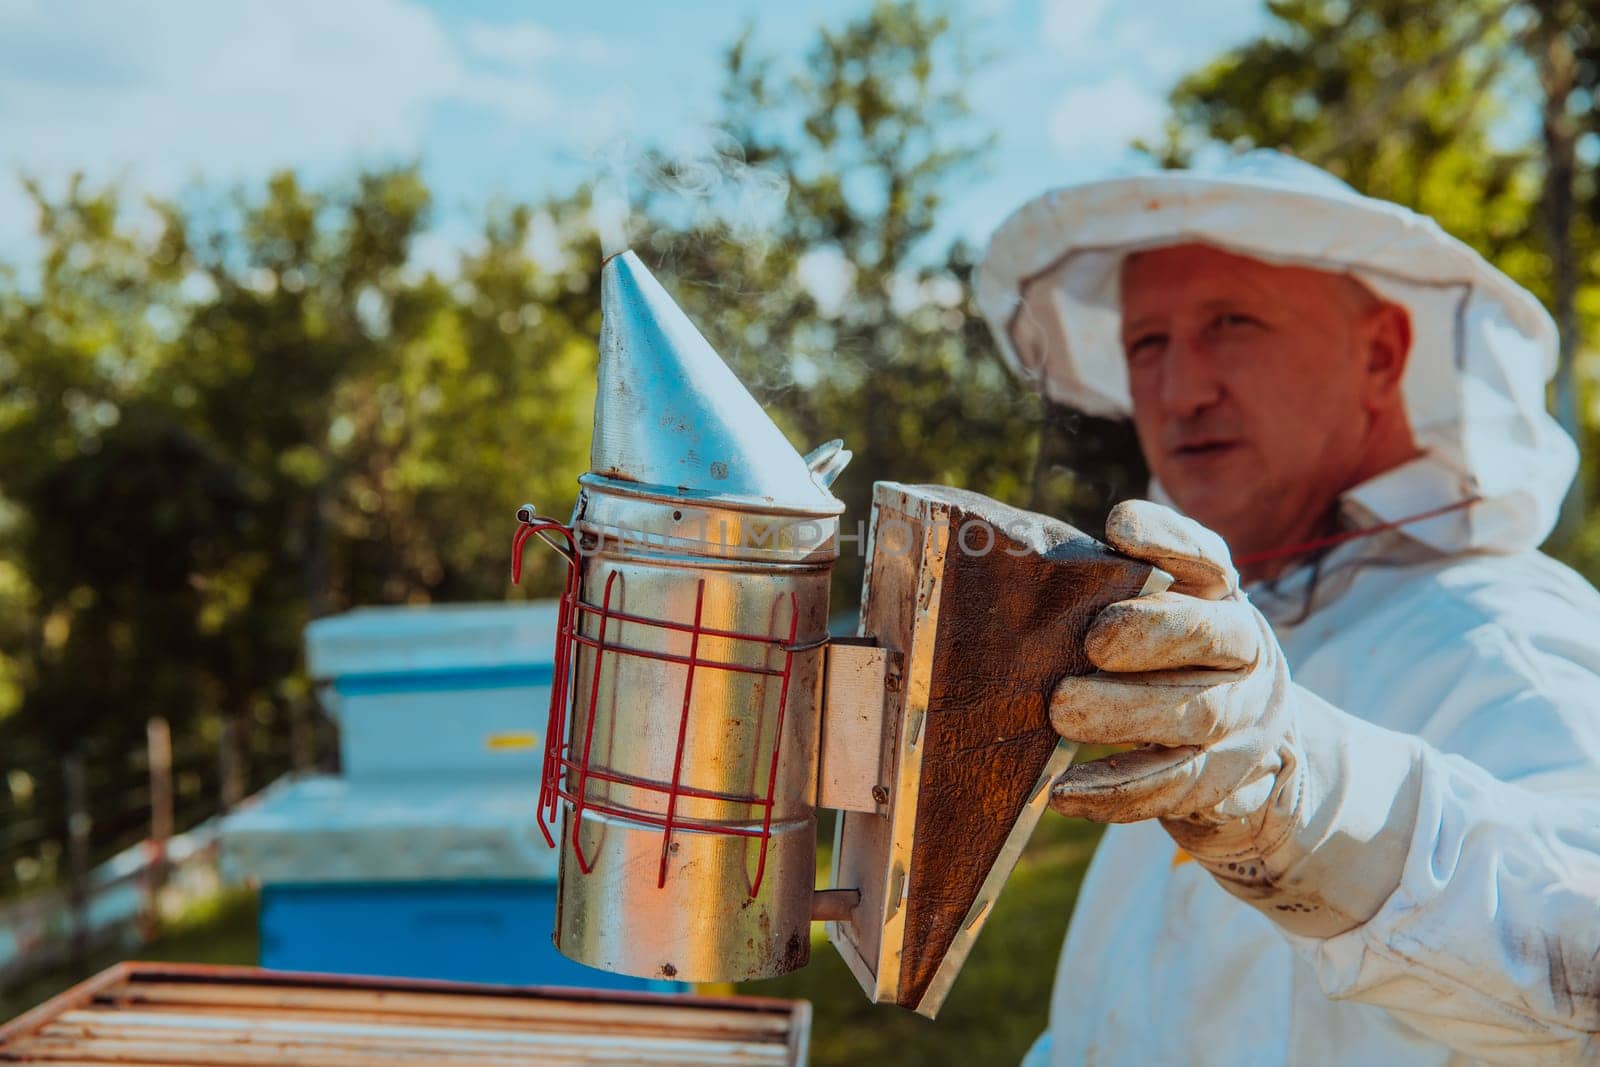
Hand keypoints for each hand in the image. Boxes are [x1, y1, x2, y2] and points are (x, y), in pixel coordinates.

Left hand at [1049, 499, 1291, 830]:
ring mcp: (1242, 720)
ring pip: (1196, 716)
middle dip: (1153, 633)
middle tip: (1093, 642)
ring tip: (1062, 712)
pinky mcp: (1222, 781)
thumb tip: (1013, 561)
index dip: (1168, 539)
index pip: (1206, 558)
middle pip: (1213, 637)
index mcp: (1220, 597)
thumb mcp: (1157, 616)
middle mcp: (1242, 653)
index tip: (1119, 526)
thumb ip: (1108, 590)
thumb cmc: (1168, 661)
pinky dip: (1116, 793)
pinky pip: (1173, 789)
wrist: (1245, 747)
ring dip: (1127, 715)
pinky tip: (1064, 792)